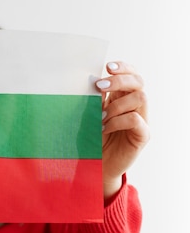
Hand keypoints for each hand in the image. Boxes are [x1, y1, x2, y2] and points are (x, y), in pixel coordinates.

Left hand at [96, 61, 149, 198]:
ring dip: (117, 104)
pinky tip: (104, 128)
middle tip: (101, 85)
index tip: (107, 66)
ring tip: (101, 116)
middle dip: (120, 79)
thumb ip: (94, 99)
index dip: (123, 67)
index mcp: (122, 97)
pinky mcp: (143, 135)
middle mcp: (135, 106)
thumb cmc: (92, 139)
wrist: (95, 165)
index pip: (131, 74)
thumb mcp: (90, 116)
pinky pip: (136, 120)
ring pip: (140, 98)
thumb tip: (92, 80)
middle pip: (138, 81)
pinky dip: (117, 121)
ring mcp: (142, 120)